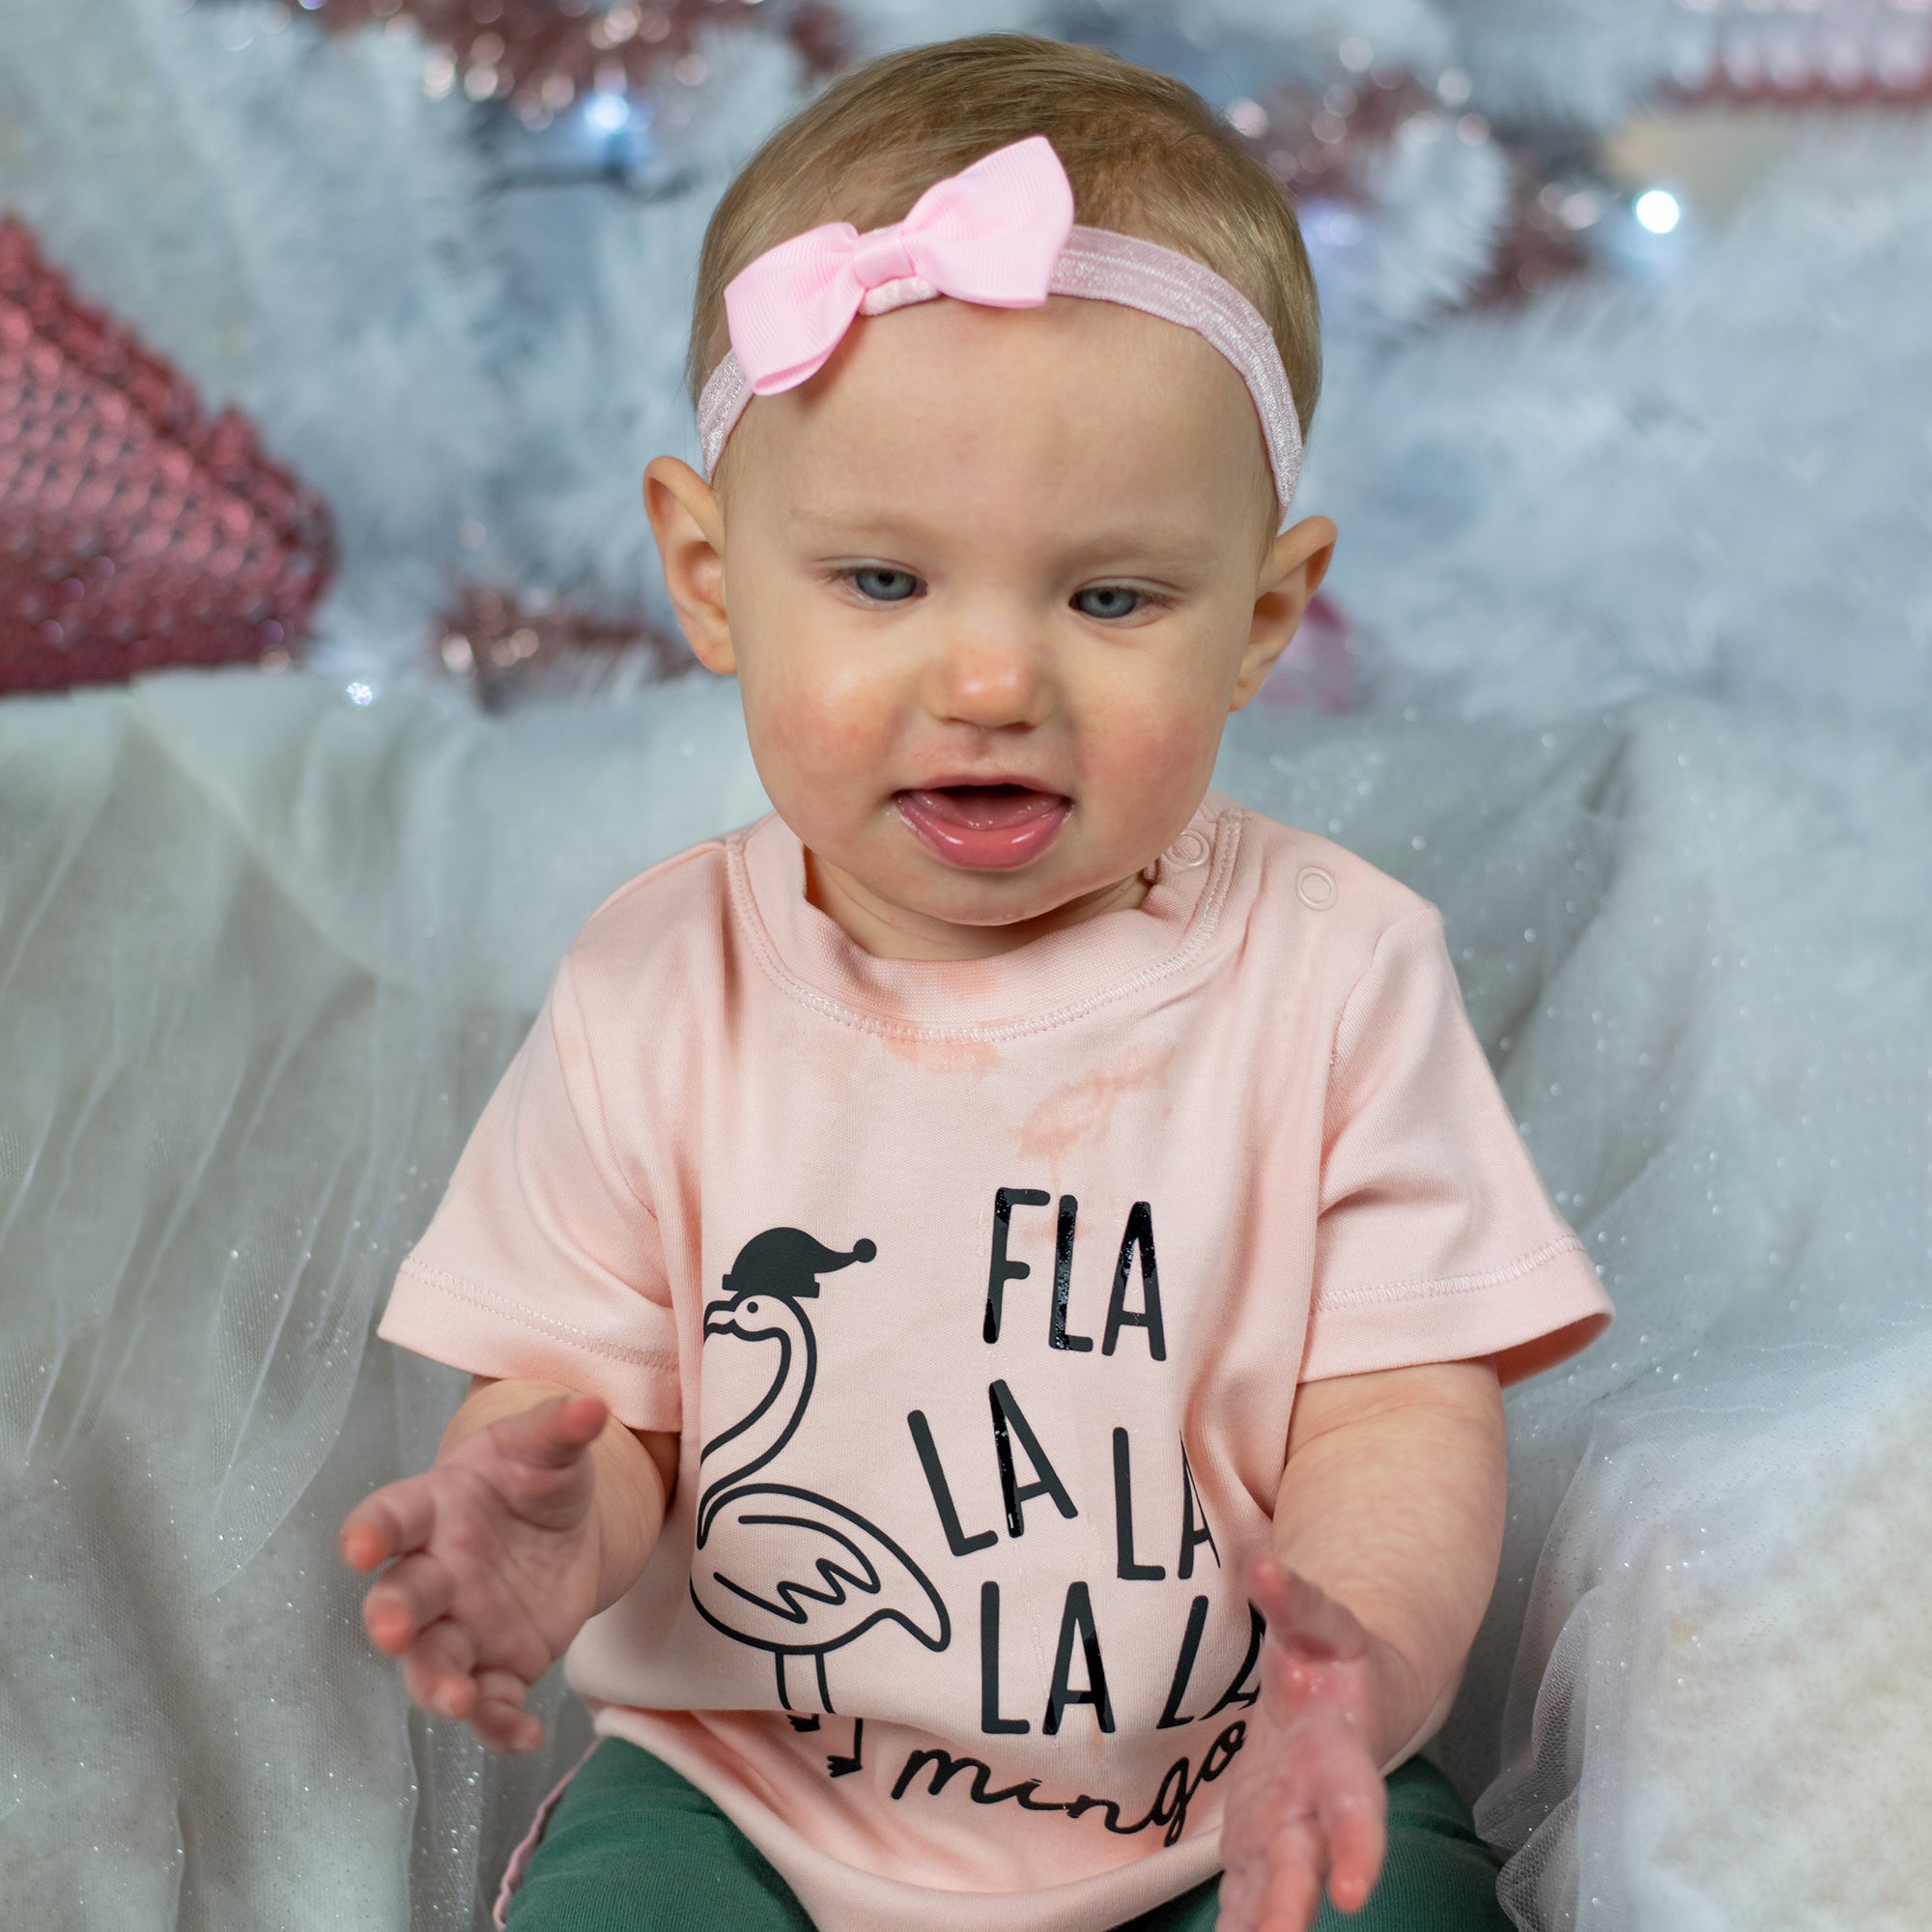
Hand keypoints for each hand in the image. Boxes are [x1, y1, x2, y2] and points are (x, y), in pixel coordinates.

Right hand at [339, 1392, 611, 1753]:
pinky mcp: (499, 1665)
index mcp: (434, 1508)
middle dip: (393, 1617)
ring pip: (433, 1665)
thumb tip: (593, 1406)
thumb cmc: (533, 1477)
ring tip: (456, 1700)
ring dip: (438, 1685)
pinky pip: (491, 1703)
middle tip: (393, 1631)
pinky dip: (500, 1726)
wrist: (561, 1526)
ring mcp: (462, 1626)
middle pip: (400, 1600)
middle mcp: (435, 1574)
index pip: (391, 1517)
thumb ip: (561, 1428)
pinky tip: (526, 1737)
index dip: (369, 1532)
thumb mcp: (548, 1446)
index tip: (357, 1545)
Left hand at [1215, 1556, 1392, 1931]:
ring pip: (1276, 1882)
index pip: (1355, 1806)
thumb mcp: (1317, 1620)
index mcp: (1341, 1751)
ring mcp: (1287, 1826)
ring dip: (1262, 1919)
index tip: (1353, 1893)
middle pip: (1307, 1857)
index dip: (1356, 1848)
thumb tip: (1262, 1565)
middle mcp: (1318, 1800)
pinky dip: (1235, 1922)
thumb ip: (1291, 1597)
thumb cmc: (1331, 1658)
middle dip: (1292, 1900)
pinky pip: (1244, 1889)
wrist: (1342, 1696)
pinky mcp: (1257, 1839)